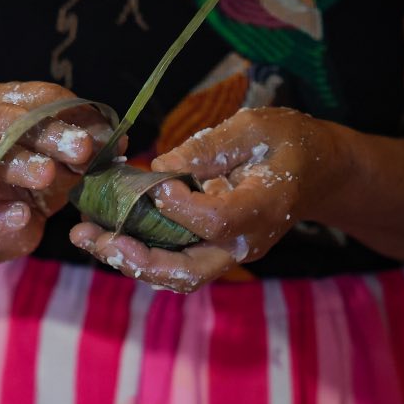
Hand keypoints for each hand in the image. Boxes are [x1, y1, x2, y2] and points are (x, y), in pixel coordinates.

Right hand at [0, 81, 116, 262]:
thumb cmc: (27, 177)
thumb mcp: (59, 158)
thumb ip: (85, 148)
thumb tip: (120, 141)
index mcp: (4, 103)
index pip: (37, 98)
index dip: (69, 114)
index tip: (102, 136)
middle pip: (9, 122)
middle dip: (48, 134)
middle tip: (81, 150)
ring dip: (17, 164)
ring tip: (47, 174)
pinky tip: (20, 216)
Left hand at [70, 107, 334, 290]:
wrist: (317, 170)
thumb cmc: (287, 141)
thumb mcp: (254, 127)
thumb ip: (210, 147)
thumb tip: (159, 166)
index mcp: (263, 208)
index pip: (216, 221)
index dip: (180, 208)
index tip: (154, 184)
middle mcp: (244, 243)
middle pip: (187, 270)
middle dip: (135, 258)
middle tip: (91, 236)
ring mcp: (228, 254)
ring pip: (175, 275)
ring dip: (127, 260)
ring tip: (85, 236)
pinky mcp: (213, 252)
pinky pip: (173, 265)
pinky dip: (138, 255)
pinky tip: (104, 233)